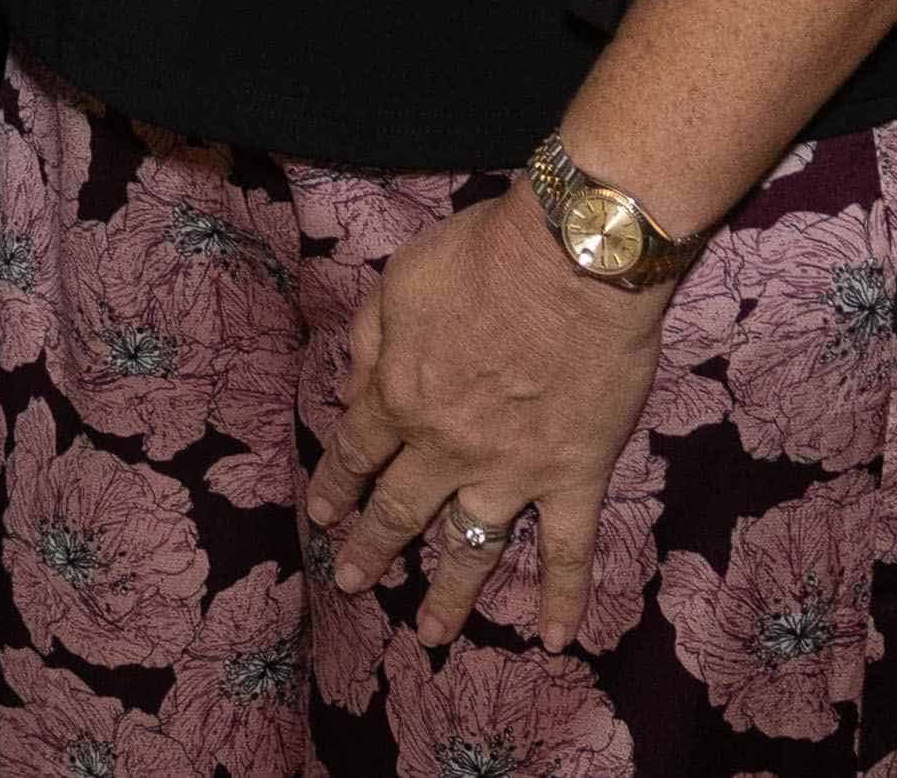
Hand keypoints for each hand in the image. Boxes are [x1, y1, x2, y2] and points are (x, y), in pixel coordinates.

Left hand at [304, 185, 676, 647]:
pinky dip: (561, 598)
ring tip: (429, 634)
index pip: (356, 450)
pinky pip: (566, 550)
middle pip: (400, 510)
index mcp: (400, 396)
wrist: (575, 261)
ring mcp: (512, 472)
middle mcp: (446, 448)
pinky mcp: (574, 478)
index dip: (336, 483)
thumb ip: (369, 342)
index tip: (321, 513)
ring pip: (471, 548)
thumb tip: (349, 392)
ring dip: (448, 595)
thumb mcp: (397, 282)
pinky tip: (551, 638)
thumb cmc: (483, 257)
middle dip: (370, 548)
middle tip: (350, 581)